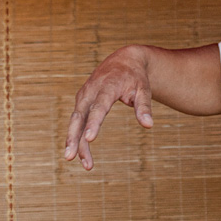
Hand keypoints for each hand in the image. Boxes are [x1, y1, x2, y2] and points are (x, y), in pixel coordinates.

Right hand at [64, 45, 154, 169]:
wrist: (123, 60)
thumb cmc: (135, 77)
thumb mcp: (144, 89)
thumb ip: (144, 107)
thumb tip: (149, 126)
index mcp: (108, 86)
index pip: (99, 107)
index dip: (94, 123)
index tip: (89, 139)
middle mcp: (91, 90)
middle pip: (80, 116)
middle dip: (75, 137)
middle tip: (72, 157)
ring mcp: (84, 95)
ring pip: (75, 120)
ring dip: (72, 140)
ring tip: (72, 160)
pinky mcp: (81, 100)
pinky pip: (76, 119)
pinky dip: (73, 134)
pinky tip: (74, 151)